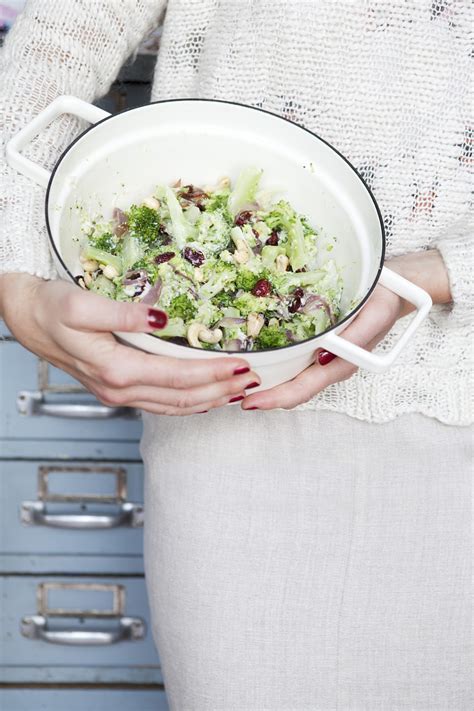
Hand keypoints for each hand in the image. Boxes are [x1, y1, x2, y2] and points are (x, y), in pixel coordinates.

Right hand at [0, 274, 258, 415]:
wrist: (25, 317)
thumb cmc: (50, 308)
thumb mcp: (83, 304)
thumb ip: (124, 314)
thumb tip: (161, 317)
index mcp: (117, 369)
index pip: (179, 376)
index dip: (215, 373)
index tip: (245, 367)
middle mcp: (120, 389)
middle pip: (183, 398)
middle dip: (222, 390)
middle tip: (255, 381)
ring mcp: (118, 393)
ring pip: (174, 406)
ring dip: (209, 400)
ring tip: (238, 392)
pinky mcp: (116, 389)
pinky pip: (161, 404)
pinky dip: (188, 403)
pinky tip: (203, 397)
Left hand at [241, 249, 451, 410]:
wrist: (398, 286)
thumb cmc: (384, 299)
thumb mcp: (373, 315)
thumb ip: (352, 342)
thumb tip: (322, 359)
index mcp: (341, 365)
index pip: (302, 390)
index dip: (274, 399)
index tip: (248, 402)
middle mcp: (329, 366)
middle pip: (291, 389)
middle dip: (262, 395)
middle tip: (230, 393)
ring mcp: (324, 357)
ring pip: (291, 378)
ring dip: (266, 383)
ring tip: (235, 380)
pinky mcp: (319, 345)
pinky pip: (293, 361)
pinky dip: (274, 366)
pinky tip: (257, 359)